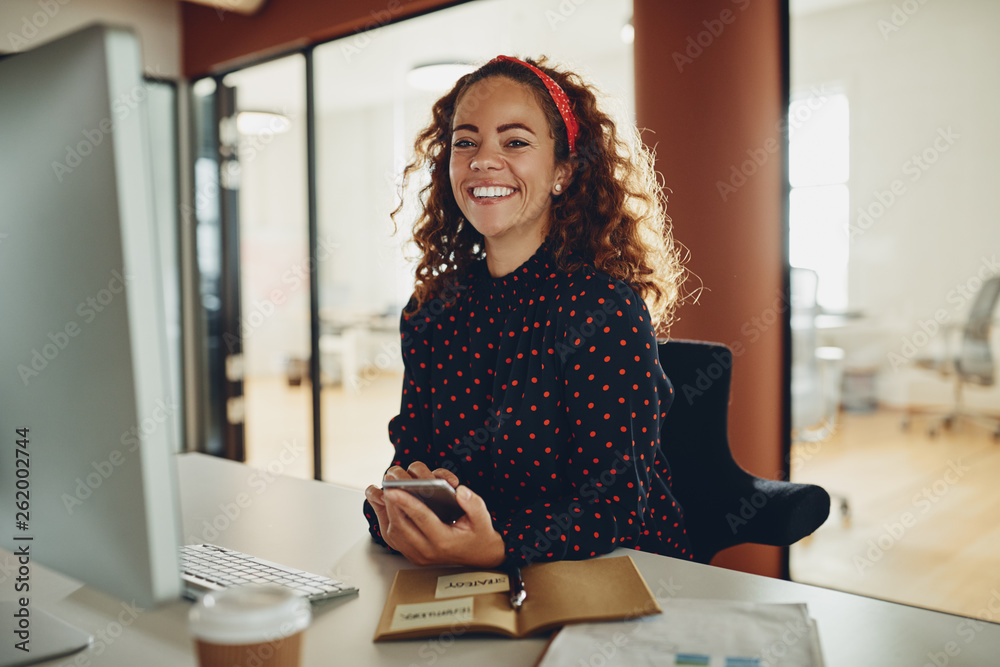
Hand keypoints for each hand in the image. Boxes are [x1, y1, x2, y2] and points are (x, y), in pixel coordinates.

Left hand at [365, 462, 504, 567]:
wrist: (480, 557)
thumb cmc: (479, 534)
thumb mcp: (483, 518)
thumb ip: (473, 504)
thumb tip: (459, 490)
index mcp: (445, 541)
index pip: (422, 519)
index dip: (407, 503)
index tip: (393, 489)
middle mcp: (428, 552)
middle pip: (402, 526)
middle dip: (391, 503)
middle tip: (386, 482)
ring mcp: (418, 556)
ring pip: (393, 533)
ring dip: (384, 511)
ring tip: (379, 490)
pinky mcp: (412, 555)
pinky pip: (392, 538)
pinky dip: (385, 519)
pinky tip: (382, 504)